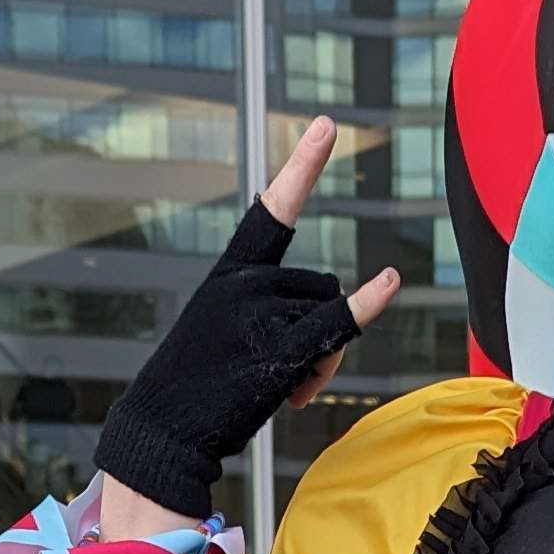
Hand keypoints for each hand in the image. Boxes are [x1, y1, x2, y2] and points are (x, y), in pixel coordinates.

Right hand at [94, 116, 401, 531]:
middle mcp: (246, 282)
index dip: (302, 168)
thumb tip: (332, 337)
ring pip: (331, 314)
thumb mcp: (228, 336)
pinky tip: (391, 280)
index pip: (272, 211)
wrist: (162, 428)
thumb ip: (276, 319)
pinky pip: (336, 324)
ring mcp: (261, 313)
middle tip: (287, 376)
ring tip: (285, 390)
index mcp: (230, 272)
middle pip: (321, 286)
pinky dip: (366, 306)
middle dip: (318, 328)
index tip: (326, 125)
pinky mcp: (279, 350)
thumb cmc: (197, 388)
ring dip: (324, 357)